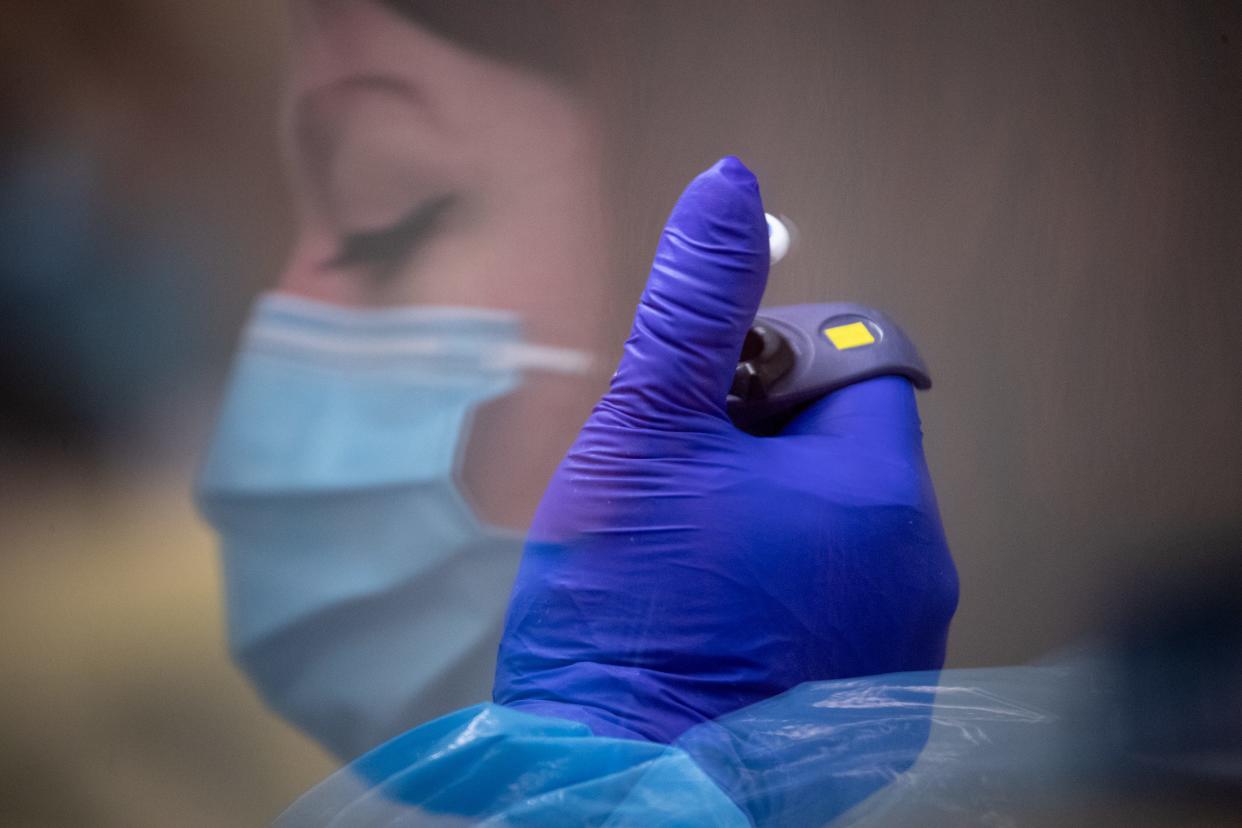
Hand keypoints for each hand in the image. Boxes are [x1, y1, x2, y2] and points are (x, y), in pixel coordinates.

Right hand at [493, 157, 958, 742]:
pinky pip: (836, 607)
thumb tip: (733, 185)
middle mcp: (918, 578)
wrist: (608, 782)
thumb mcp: (646, 432)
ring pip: (838, 530)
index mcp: (878, 500)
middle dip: (764, 443)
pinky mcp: (868, 710)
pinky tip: (708, 618)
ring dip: (768, 516)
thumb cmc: (624, 605)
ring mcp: (898, 655)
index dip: (773, 363)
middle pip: (848, 451)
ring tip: (686, 558)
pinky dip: (781, 590)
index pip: (857, 367)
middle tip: (681, 490)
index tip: (703, 406)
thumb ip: (694, 305)